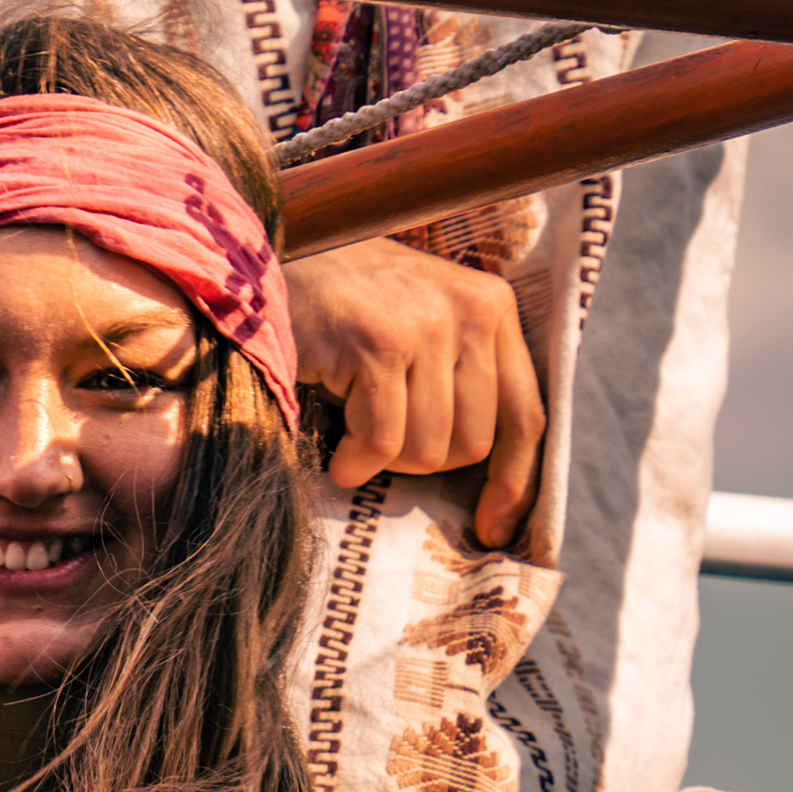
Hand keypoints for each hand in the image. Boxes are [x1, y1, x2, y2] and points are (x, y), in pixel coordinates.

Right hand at [285, 235, 546, 547]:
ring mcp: (425, 325)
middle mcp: (471, 311)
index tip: (494, 528)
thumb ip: (463, 379)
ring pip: (428, 450)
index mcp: (493, 308)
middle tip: (379, 442)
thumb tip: (493, 486)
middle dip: (422, 463)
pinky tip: (338, 455)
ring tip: (352, 434)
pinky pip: (382, 442)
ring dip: (383, 462)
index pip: (526, 414)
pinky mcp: (378, 344)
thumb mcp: (423, 328)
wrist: (266, 264)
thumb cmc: (344, 311)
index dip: (514, 482)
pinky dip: (356, 463)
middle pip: (473, 444)